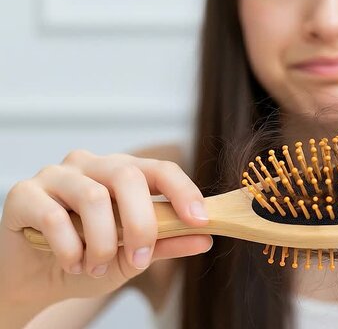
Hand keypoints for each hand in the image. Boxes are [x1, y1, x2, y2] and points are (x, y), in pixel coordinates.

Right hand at [0, 149, 212, 311]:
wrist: (35, 280)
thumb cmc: (87, 259)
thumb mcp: (132, 257)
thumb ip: (166, 244)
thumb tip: (205, 239)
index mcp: (122, 173)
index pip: (160, 169)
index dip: (184, 191)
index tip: (200, 221)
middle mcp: (91, 165)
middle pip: (128, 176)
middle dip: (141, 224)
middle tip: (140, 260)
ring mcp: (56, 175)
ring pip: (93, 197)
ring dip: (102, 243)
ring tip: (96, 266)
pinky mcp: (24, 194)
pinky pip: (54, 216)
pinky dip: (69, 248)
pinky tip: (71, 264)